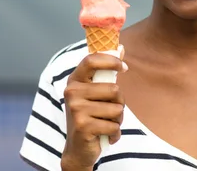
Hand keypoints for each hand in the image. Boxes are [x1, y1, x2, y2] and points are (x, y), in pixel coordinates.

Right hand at [61, 51, 126, 169]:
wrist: (78, 148)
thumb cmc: (91, 116)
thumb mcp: (95, 92)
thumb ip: (106, 71)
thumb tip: (120, 47)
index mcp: (75, 81)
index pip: (91, 60)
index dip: (111, 61)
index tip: (124, 67)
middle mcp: (72, 92)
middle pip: (113, 89)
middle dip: (119, 103)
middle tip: (110, 111)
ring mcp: (76, 109)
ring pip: (117, 109)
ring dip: (117, 120)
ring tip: (105, 124)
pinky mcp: (83, 126)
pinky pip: (114, 126)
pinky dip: (114, 133)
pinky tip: (104, 135)